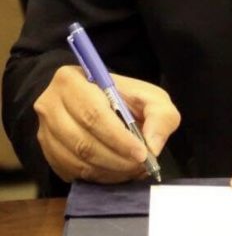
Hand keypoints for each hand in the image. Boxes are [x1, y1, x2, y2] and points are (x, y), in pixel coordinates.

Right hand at [34, 65, 179, 183]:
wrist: (99, 101)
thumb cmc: (125, 97)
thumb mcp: (150, 96)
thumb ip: (160, 115)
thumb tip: (153, 145)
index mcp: (72, 81)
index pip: (94, 115)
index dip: (119, 138)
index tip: (142, 153)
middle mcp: (50, 106)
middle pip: (83, 141)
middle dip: (116, 159)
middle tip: (140, 166)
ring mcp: (44, 131)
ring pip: (76, 160)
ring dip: (108, 171)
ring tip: (132, 170)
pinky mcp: (47, 152)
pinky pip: (70, 172)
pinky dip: (97, 177)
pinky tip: (116, 172)